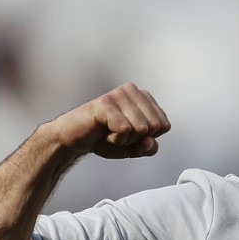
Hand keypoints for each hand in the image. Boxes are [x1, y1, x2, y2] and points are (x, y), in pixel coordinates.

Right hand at [49, 83, 170, 158]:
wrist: (73, 140)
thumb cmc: (104, 140)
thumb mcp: (133, 149)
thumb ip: (148, 148)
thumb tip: (149, 141)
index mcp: (144, 97)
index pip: (164, 126)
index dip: (147, 138)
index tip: (129, 134)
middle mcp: (133, 91)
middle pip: (154, 127)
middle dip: (136, 138)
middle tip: (117, 134)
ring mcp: (119, 94)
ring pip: (141, 128)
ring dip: (124, 139)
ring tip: (109, 132)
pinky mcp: (105, 102)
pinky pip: (125, 130)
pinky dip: (115, 139)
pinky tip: (103, 132)